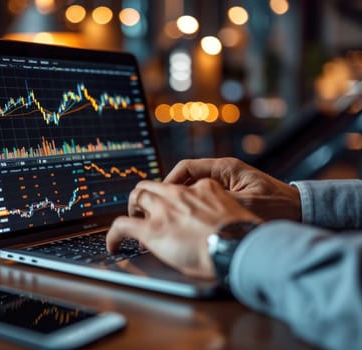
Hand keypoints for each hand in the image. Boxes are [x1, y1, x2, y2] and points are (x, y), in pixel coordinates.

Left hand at [106, 178, 261, 278]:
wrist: (236, 248)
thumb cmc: (241, 238)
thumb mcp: (231, 213)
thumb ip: (215, 210)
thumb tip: (209, 223)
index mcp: (202, 188)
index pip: (178, 186)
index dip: (170, 197)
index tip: (169, 206)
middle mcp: (179, 194)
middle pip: (152, 185)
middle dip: (145, 197)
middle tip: (144, 211)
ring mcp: (163, 210)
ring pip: (137, 196)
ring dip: (132, 208)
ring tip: (131, 222)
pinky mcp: (150, 228)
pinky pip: (122, 225)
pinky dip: (114, 235)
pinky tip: (113, 244)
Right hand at [164, 157, 301, 221]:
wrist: (302, 211)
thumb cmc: (279, 207)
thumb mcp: (246, 205)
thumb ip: (217, 203)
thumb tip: (190, 206)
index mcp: (225, 168)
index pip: (187, 167)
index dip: (169, 180)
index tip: (159, 195)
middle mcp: (223, 173)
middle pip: (187, 178)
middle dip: (172, 192)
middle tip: (159, 208)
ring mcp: (226, 184)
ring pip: (194, 189)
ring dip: (182, 201)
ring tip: (172, 216)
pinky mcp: (230, 195)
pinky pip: (204, 199)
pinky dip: (194, 208)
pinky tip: (190, 222)